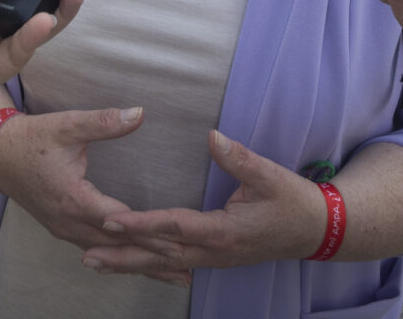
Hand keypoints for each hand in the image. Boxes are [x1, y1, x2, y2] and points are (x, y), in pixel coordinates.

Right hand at [0, 105, 186, 276]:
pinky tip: (135, 264)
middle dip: (150, 257)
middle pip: (116, 245)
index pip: (117, 221)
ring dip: (137, 263)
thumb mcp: (68, 125)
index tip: (175, 243)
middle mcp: (67, 221)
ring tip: (169, 276)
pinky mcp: (61, 228)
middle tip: (184, 269)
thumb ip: (104, 122)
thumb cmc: (33, 138)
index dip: (147, 233)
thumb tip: (139, 113)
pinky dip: (118, 258)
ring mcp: (63, 229)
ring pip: (106, 253)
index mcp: (72, 198)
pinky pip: (94, 249)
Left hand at [85, 130, 320, 278]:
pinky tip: (132, 266)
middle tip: (87, 253)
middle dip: (123, 255)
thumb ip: (240, 158)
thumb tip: (213, 136)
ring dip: (130, 264)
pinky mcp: (216, 258)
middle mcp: (214, 251)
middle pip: (160, 255)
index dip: (141, 224)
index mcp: (223, 230)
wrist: (316, 231)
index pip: (174, 227)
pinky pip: (176, 264)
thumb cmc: (294, 202)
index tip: (111, 221)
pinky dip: (150, 265)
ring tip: (95, 263)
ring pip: (165, 264)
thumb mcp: (270, 176)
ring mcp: (215, 259)